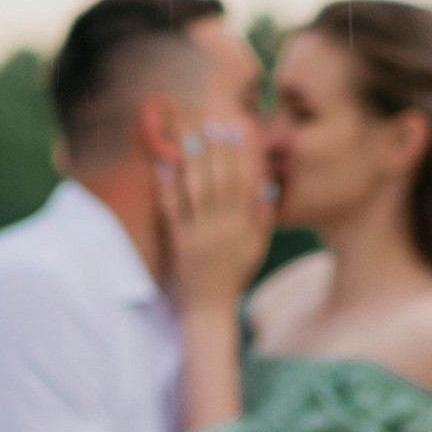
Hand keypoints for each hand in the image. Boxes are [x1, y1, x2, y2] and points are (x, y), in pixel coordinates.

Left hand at [154, 117, 272, 315]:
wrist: (209, 308)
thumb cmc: (235, 275)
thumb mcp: (256, 248)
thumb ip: (262, 217)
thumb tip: (266, 182)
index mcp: (243, 227)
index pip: (243, 182)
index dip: (240, 154)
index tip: (237, 129)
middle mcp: (223, 229)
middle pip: (220, 180)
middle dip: (216, 149)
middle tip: (211, 122)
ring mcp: (199, 235)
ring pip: (196, 190)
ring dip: (192, 160)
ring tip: (189, 134)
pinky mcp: (178, 242)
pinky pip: (172, 209)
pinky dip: (168, 185)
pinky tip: (166, 163)